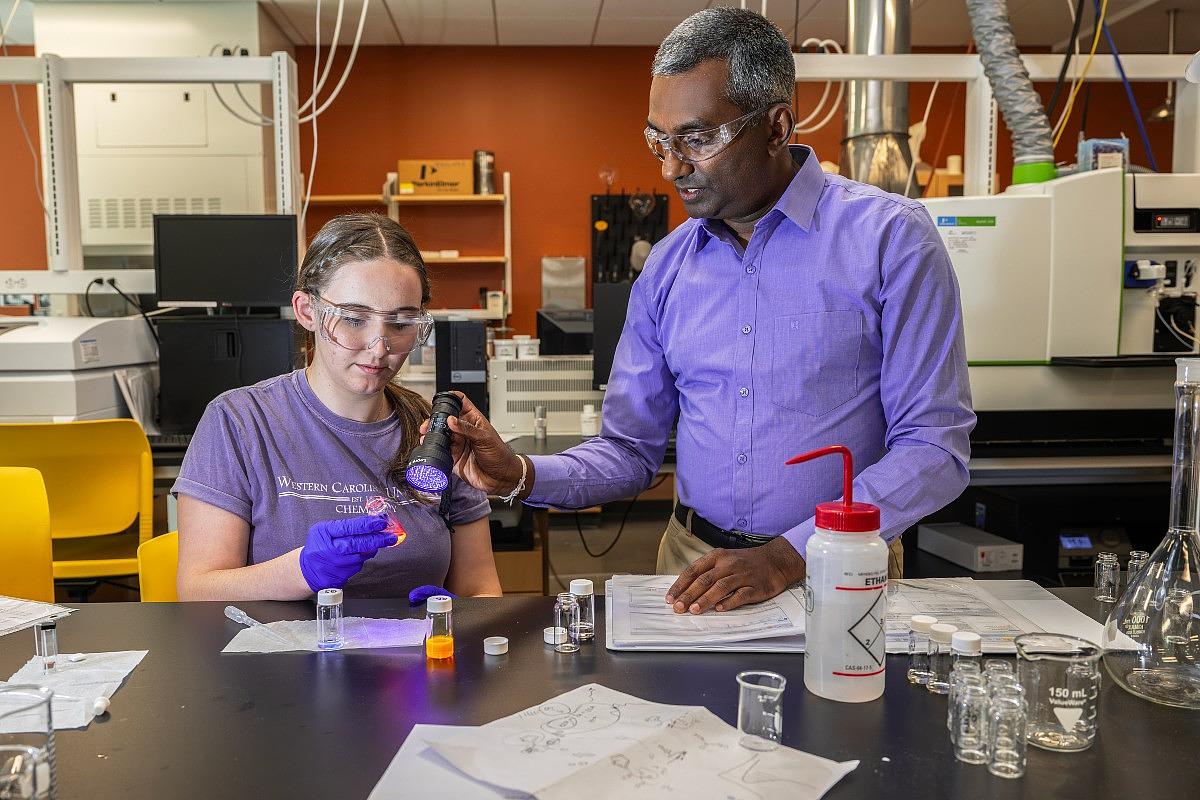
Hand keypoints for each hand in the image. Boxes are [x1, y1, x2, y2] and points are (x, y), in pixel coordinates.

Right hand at [298, 515, 396, 591]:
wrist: (305, 570)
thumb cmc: (320, 546)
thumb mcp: (326, 530)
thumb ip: (346, 527)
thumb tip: (372, 524)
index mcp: (324, 533)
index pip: (349, 527)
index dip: (367, 525)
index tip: (381, 522)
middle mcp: (328, 550)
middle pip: (356, 544)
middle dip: (376, 539)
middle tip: (390, 537)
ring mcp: (333, 565)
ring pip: (359, 557)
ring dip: (370, 550)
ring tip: (375, 544)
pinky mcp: (337, 578)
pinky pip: (356, 567)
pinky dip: (360, 561)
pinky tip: (356, 557)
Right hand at [419, 391, 529, 496]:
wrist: (501, 478)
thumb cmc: (500, 455)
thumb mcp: (485, 438)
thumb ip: (467, 429)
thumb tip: (451, 420)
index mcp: (474, 420)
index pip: (461, 402)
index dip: (451, 398)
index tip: (441, 399)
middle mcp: (464, 431)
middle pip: (446, 419)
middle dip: (435, 420)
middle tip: (429, 424)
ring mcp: (458, 443)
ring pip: (441, 435)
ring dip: (432, 435)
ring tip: (426, 436)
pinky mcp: (454, 457)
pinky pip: (440, 451)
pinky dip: (434, 449)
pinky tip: (431, 447)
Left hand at [665, 537, 806, 613]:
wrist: (776, 560)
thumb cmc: (746, 562)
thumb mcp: (724, 560)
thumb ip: (707, 572)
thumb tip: (685, 590)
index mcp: (718, 556)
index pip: (694, 570)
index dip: (680, 585)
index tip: (671, 597)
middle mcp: (729, 564)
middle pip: (704, 580)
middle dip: (689, 595)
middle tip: (678, 608)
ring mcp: (743, 575)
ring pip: (720, 587)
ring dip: (705, 599)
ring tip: (694, 610)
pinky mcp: (756, 587)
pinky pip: (740, 595)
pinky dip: (729, 602)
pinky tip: (719, 609)